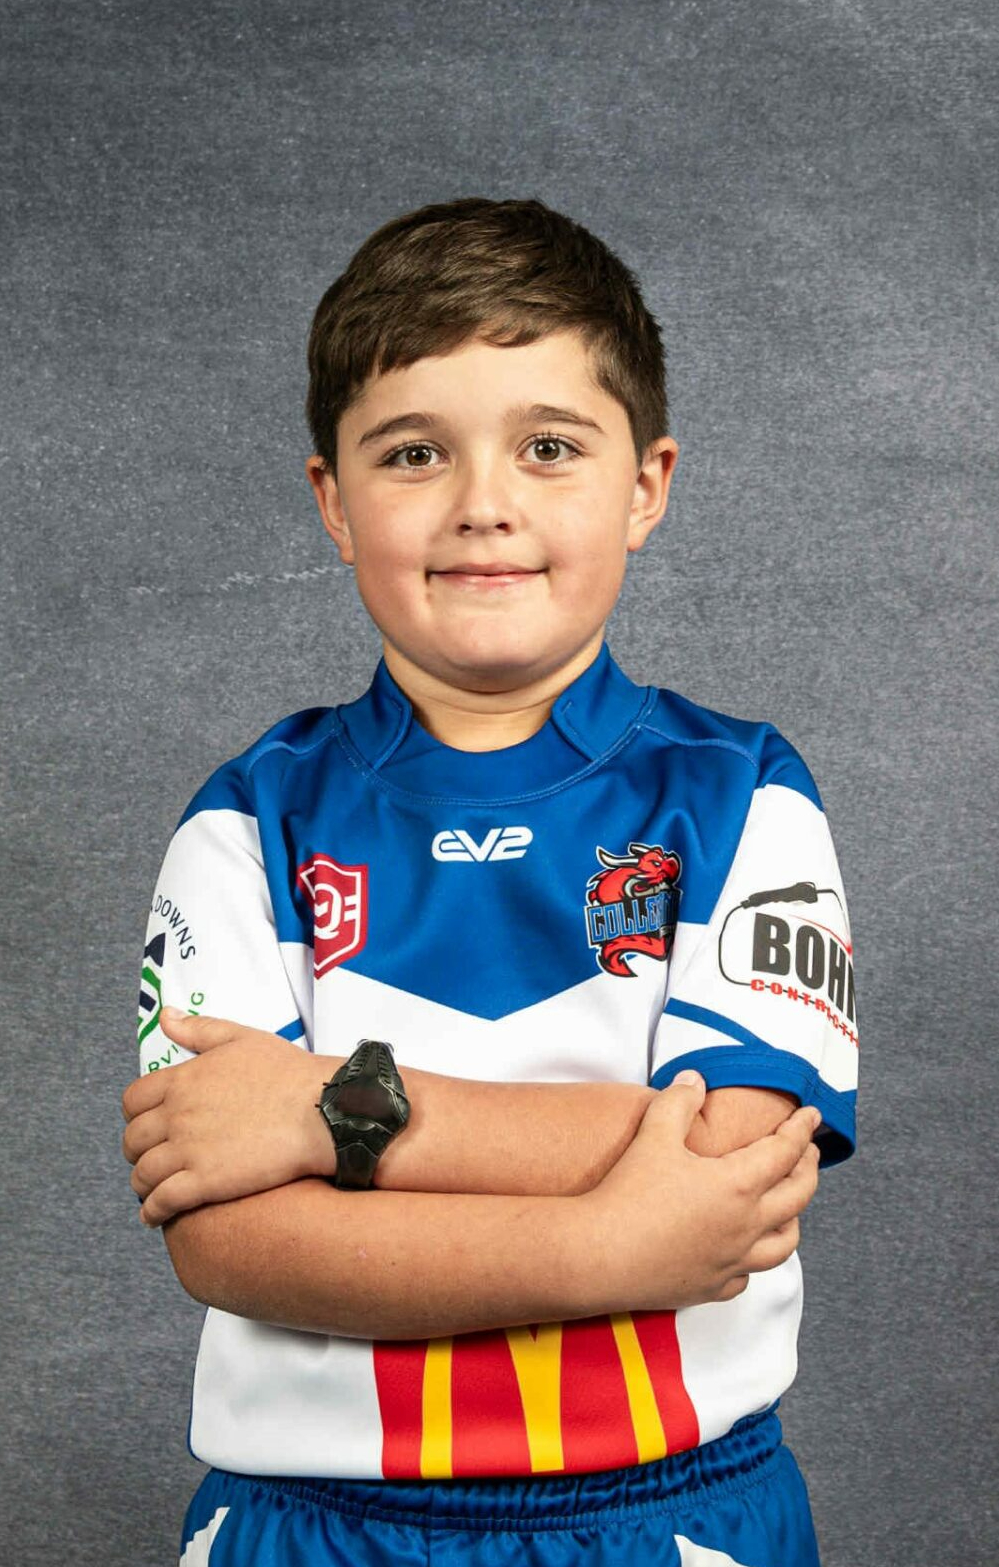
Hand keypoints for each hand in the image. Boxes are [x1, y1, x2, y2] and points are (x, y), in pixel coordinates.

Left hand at [121, 1011, 339, 1226]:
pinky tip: (154, 1216)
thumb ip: (198, 1029)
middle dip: (137, 1151)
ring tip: (151, 1191)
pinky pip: (161, 1202)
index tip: (148, 1124)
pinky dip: (152, 1211)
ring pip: (142, 1175)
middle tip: (151, 1157)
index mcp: (183, 1080)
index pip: (133, 1101)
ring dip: (142, 1184)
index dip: (136, 1115)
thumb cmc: (288, 1073)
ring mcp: (189, 1151)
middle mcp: (178, 1115)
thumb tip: (165, 1016)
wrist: (320, 1111)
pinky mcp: (205, 1183)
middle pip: (133, 1140)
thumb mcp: (241, 1038)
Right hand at [577, 1069, 820, 1311]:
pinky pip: (746, 1277)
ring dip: (791, 1219)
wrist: (599, 1254)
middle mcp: (746, 1226)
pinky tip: (741, 1252)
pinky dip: (752, 1260)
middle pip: (798, 1197)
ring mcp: (732, 1261)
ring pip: (783, 1244)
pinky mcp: (711, 1287)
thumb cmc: (628, 1194)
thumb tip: (695, 1080)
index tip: (811, 1116)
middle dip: (808, 1169)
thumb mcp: (653, 1135)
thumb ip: (678, 1102)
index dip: (801, 1129)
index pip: (785, 1151)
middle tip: (807, 1152)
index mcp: (738, 1185)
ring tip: (788, 1205)